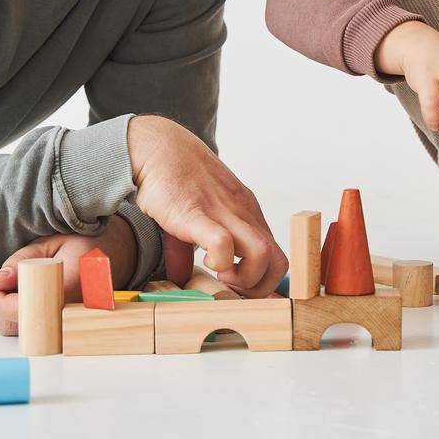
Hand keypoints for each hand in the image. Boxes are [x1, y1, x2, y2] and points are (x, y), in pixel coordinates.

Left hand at [0, 213, 137, 335]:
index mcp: (65, 291)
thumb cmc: (86, 243)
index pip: (16, 308)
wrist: (117, 253)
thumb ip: (23, 261)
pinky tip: (5, 290)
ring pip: (15, 327)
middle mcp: (63, 314)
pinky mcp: (57, 323)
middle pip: (10, 323)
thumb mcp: (53, 241)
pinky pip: (26, 326)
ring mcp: (61, 322)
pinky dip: (9, 310)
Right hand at [126, 114, 286, 296]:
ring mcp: (224, 212)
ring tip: (220, 276)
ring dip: (245, 278)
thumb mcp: (198, 213)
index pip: (278, 256)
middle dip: (259, 288)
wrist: (159, 146)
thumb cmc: (178, 179)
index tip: (241, 292)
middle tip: (232, 288)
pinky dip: (220, 261)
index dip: (265, 283)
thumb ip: (195, 245)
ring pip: (263, 254)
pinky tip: (205, 261)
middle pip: (279, 262)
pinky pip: (223, 242)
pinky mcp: (197, 214)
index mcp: (247, 214)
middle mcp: (244, 213)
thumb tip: (182, 275)